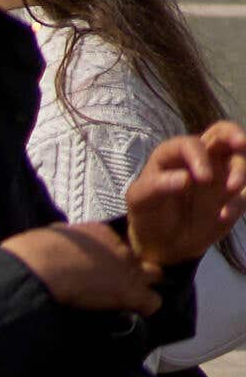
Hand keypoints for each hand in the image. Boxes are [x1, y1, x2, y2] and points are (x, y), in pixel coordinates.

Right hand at [4, 220, 159, 314]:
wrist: (38, 269)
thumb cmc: (34, 252)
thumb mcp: (54, 237)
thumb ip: (71, 242)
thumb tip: (69, 251)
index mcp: (100, 231)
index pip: (118, 242)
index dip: (111, 256)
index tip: (100, 266)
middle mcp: (120, 246)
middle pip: (141, 256)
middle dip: (134, 268)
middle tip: (118, 280)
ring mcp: (130, 269)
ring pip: (156, 275)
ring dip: (143, 286)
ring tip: (127, 297)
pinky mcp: (133, 292)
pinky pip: (153, 302)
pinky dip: (144, 308)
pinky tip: (129, 312)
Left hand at [124, 125, 245, 277]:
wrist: (163, 243)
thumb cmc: (148, 212)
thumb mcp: (140, 200)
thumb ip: (157, 187)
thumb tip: (185, 179)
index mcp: (174, 155)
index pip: (191, 143)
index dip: (199, 156)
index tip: (204, 178)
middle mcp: (200, 160)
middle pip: (222, 135)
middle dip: (234, 134)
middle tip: (241, 143)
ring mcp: (220, 178)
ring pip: (239, 161)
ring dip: (241, 171)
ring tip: (233, 188)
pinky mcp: (232, 199)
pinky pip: (243, 195)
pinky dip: (239, 202)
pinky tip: (223, 217)